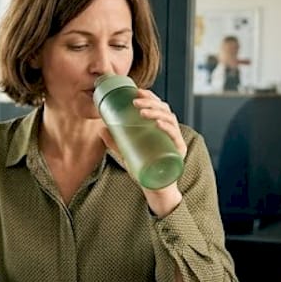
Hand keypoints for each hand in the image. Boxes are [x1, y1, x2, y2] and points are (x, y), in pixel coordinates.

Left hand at [97, 89, 185, 215]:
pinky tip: (157, 123)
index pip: (158, 107)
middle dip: (150, 101)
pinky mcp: (179, 152)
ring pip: (170, 119)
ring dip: (156, 112)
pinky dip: (167, 128)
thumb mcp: (126, 154)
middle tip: (135, 100)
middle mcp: (170, 132)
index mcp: (161, 129)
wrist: (155, 190)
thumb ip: (115, 143)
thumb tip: (101, 129)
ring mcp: (176, 141)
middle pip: (164, 110)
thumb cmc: (144, 170)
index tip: (136, 91)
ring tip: (141, 111)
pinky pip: (175, 137)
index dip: (149, 97)